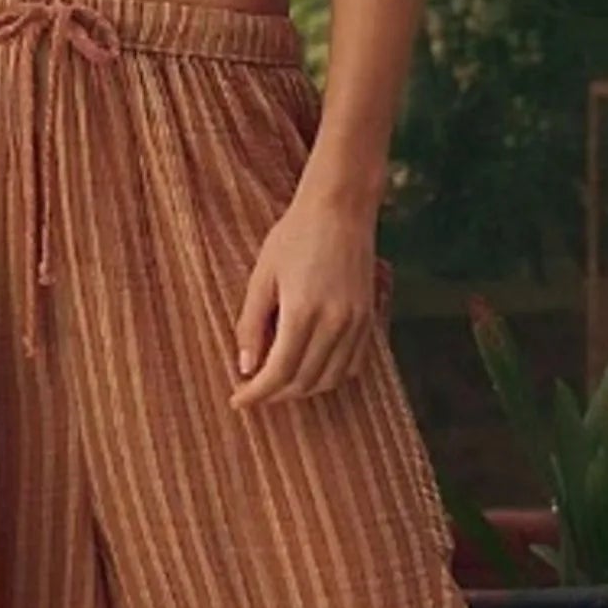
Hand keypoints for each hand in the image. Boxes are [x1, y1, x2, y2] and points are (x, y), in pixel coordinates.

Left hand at [230, 198, 382, 410]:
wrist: (341, 206)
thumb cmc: (295, 235)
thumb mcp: (262, 277)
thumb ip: (251, 325)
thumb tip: (245, 368)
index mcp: (303, 312)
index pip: (278, 373)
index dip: (255, 393)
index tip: (237, 400)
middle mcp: (335, 323)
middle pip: (303, 382)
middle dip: (274, 394)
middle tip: (252, 390)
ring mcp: (357, 323)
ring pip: (329, 380)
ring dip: (301, 389)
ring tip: (278, 382)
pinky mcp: (369, 319)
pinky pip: (351, 366)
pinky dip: (329, 377)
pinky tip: (310, 370)